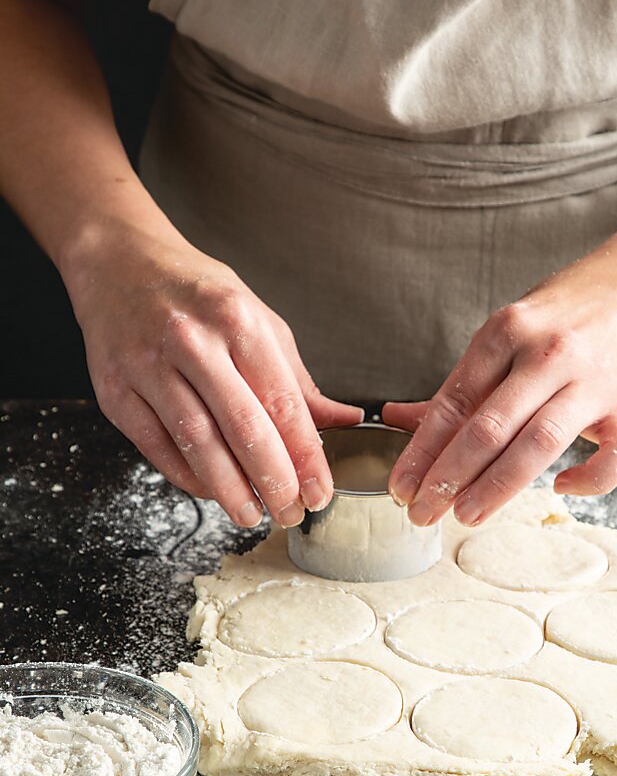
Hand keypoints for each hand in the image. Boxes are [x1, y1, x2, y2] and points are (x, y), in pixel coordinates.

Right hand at [65, 221, 361, 527]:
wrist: (119, 262)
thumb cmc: (196, 292)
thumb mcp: (258, 319)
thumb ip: (297, 378)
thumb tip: (343, 420)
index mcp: (237, 320)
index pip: (282, 403)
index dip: (306, 456)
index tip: (320, 490)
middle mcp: (191, 341)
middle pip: (242, 428)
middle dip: (273, 481)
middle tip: (291, 511)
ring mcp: (146, 364)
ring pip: (196, 443)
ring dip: (229, 489)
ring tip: (252, 513)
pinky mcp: (113, 389)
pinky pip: (156, 446)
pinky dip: (187, 476)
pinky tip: (211, 490)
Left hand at [385, 248, 616, 526]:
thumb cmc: (567, 311)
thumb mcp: (508, 331)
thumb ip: (460, 382)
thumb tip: (396, 417)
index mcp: (507, 331)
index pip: (453, 402)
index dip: (421, 450)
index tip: (401, 486)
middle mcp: (547, 354)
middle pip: (488, 427)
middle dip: (448, 477)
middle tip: (421, 512)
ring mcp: (591, 381)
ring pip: (539, 443)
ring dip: (497, 486)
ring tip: (466, 514)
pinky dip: (591, 481)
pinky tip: (560, 489)